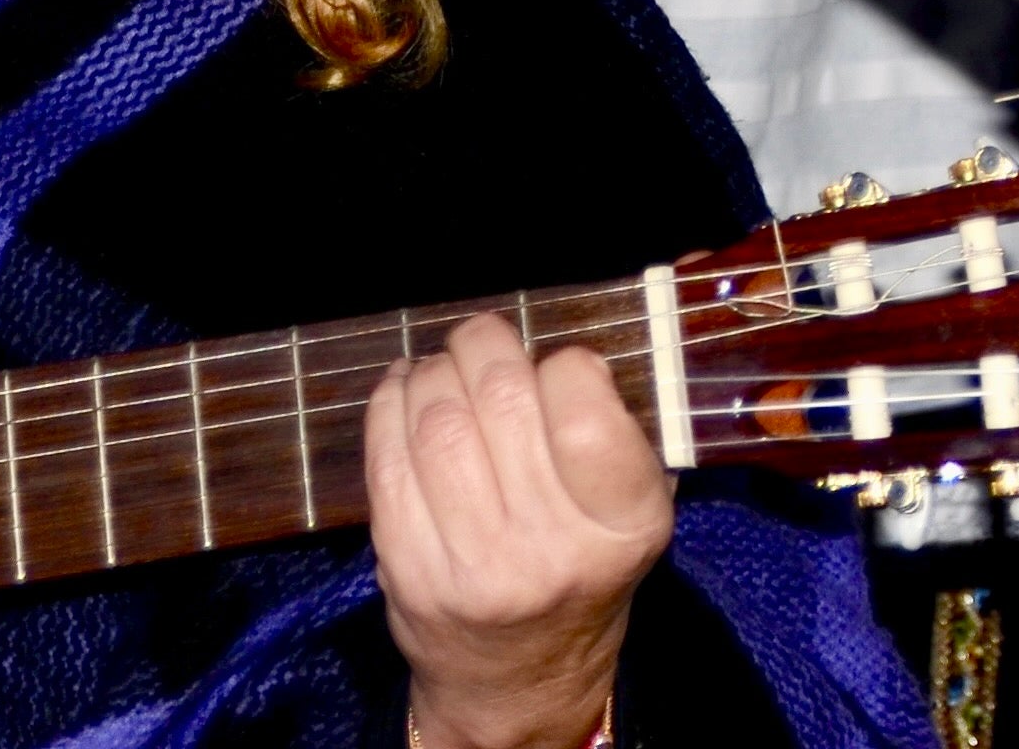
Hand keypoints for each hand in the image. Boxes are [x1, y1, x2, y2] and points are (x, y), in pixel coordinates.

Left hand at [363, 312, 669, 748]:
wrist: (518, 680)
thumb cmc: (579, 570)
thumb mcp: (631, 516)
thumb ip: (611, 434)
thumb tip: (545, 350)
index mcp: (622, 526)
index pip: (583, 407)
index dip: (563, 364)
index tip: (557, 367)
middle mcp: (551, 550)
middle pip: (501, 399)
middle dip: (482, 344)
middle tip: (482, 338)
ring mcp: (475, 566)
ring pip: (438, 419)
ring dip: (433, 370)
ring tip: (442, 365)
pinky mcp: (410, 571)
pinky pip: (387, 459)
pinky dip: (389, 404)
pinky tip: (403, 387)